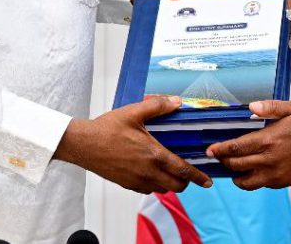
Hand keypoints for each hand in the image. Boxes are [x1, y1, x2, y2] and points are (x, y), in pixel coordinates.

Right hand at [54, 96, 212, 193]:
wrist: (83, 144)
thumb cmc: (106, 129)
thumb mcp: (133, 112)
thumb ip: (157, 106)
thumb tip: (176, 101)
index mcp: (153, 155)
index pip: (183, 170)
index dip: (198, 177)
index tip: (207, 181)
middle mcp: (147, 172)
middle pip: (176, 186)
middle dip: (186, 181)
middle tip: (188, 172)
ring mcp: (136, 180)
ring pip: (162, 189)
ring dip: (169, 182)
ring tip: (169, 169)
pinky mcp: (126, 184)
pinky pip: (147, 189)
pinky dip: (154, 183)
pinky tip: (150, 170)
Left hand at [206, 100, 290, 189]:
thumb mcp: (290, 107)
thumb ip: (269, 107)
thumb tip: (250, 108)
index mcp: (268, 140)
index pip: (235, 149)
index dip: (219, 150)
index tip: (209, 150)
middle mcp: (270, 159)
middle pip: (237, 166)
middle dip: (224, 162)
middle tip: (218, 158)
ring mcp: (277, 174)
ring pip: (248, 182)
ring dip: (237, 176)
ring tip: (233, 170)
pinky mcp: (285, 182)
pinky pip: (263, 184)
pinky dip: (255, 180)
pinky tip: (254, 171)